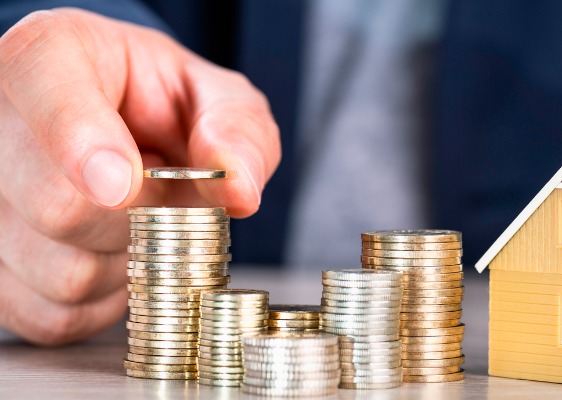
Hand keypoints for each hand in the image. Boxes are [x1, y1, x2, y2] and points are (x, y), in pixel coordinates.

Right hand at [0, 8, 279, 344]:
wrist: (129, 134)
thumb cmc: (163, 107)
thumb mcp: (216, 97)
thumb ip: (237, 130)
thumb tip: (238, 189)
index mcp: (53, 58)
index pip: (48, 95)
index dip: (84, 146)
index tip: (122, 186)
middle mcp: (0, 125)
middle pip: (57, 207)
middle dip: (138, 219)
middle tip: (159, 194)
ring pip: (60, 272)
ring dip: (125, 263)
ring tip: (133, 221)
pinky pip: (53, 315)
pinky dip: (102, 301)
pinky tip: (110, 255)